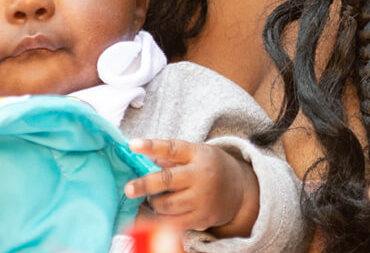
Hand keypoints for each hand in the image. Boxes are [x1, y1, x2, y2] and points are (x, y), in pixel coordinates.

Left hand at [124, 138, 259, 237]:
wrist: (240, 190)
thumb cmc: (211, 167)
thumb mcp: (196, 153)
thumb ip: (171, 154)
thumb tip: (144, 153)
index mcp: (198, 155)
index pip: (172, 148)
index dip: (151, 146)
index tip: (132, 145)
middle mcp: (201, 176)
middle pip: (168, 180)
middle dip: (145, 185)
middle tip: (129, 188)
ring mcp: (202, 199)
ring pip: (167, 205)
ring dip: (154, 202)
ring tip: (154, 199)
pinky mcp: (201, 218)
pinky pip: (173, 223)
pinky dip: (160, 219)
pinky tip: (157, 215)